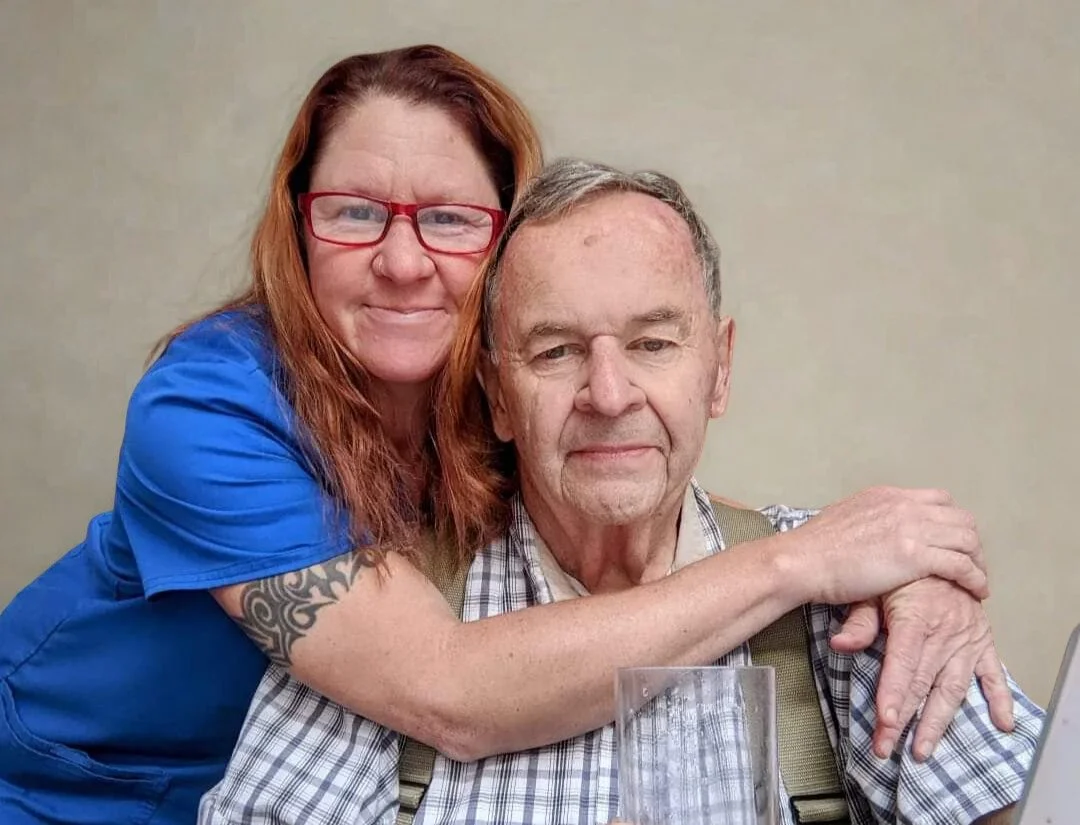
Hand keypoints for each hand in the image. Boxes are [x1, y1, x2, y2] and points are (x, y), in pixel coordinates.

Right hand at [789, 486, 987, 604]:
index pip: (938, 500)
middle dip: (972, 543)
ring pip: (967, 540)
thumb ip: (868, 518)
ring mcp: (912, 529)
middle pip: (960, 518)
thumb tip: (873, 528)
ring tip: (978, 581)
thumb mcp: (845, 516)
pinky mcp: (915, 556)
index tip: (952, 543)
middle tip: (972, 564)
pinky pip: (961, 565)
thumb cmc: (814, 547)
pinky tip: (977, 591)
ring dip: (978, 562)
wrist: (804, 560)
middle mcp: (905, 506)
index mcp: (888, 496)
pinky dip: (975, 578)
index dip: (952, 523)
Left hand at [831, 578, 1013, 759]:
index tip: (885, 722)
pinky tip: (1001, 722)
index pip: (903, 664)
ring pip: (953, 688)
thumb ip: (859, 620)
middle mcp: (945, 633)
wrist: (938, 551)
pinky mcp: (982, 641)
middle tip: (886, 746)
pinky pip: (993, 673)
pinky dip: (1000, 698)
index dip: (893, 694)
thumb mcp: (873, 589)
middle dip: (904, 720)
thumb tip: (840, 643)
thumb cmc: (901, 574)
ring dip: (938, 721)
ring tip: (924, 749)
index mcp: (916, 619)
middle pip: (922, 684)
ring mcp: (966, 640)